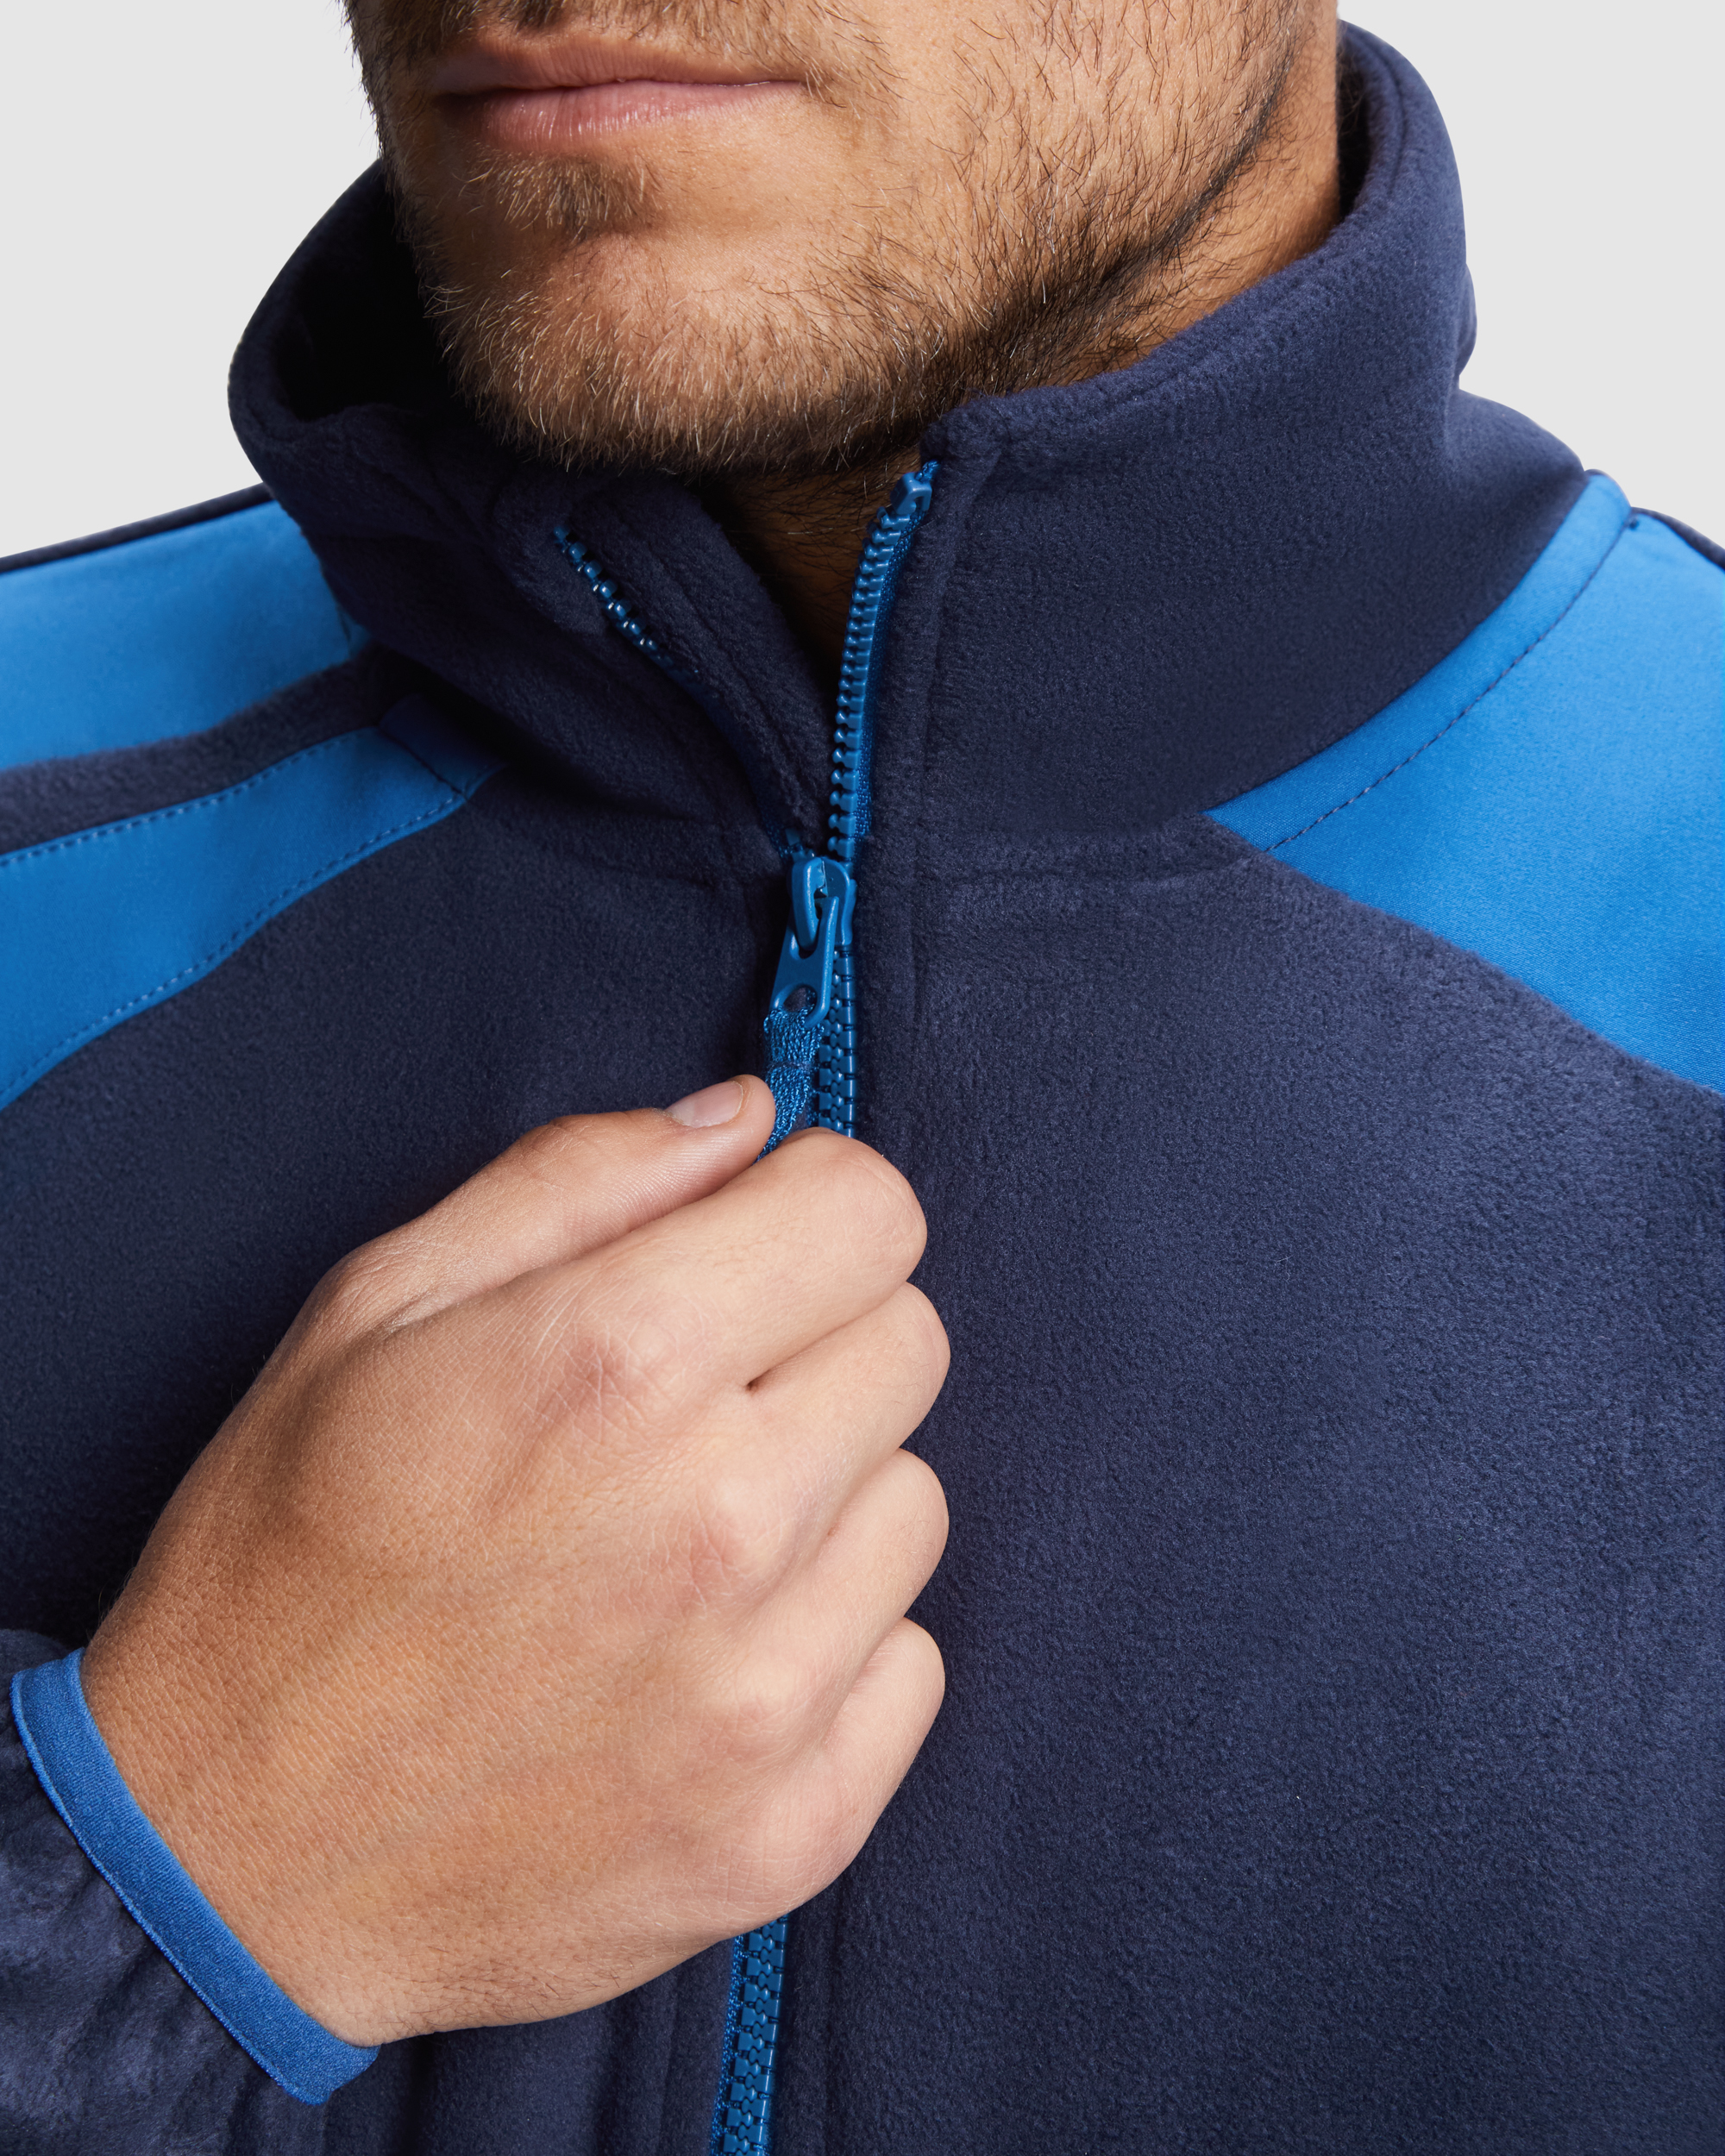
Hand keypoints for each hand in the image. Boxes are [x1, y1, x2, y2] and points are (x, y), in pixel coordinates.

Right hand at [78, 1078, 948, 2045]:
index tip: (748, 1250)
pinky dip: (831, 1650)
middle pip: (911, 1343)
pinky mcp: (796, 1828)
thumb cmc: (286, 1559)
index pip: (874, 1212)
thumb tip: (746, 1117)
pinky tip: (705, 1662)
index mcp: (618, 1359)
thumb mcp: (378, 1306)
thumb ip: (581, 1178)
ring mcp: (768, 1692)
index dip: (808, 1210)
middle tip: (690, 1406)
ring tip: (680, 1546)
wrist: (229, 1860)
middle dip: (816, 1341)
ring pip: (915, 1502)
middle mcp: (722, 1519)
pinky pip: (909, 1664)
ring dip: (825, 1499)